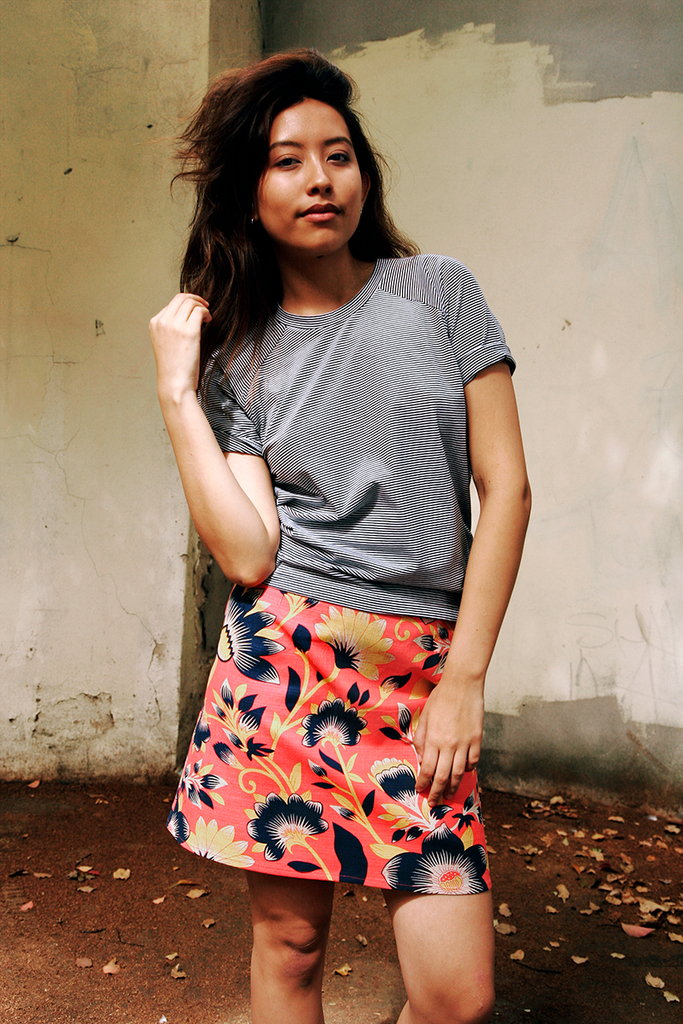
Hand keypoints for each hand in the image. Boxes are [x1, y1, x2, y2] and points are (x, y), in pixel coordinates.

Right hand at [149, 292, 211, 401]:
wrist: (174, 383)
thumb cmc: (173, 368)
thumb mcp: (165, 343)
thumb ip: (171, 328)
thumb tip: (187, 316)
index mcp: (155, 323)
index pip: (171, 303)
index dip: (186, 303)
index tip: (194, 309)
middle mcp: (163, 321)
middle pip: (181, 298)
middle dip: (195, 299)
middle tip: (204, 305)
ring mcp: (175, 325)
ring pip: (191, 302)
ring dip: (202, 306)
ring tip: (207, 316)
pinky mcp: (189, 331)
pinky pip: (200, 311)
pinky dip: (206, 312)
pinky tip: (208, 320)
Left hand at [414, 674, 483, 806]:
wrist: (462, 684)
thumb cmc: (440, 698)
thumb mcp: (424, 717)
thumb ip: (421, 739)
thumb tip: (421, 758)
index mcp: (433, 739)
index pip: (427, 769)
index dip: (423, 782)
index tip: (420, 789)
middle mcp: (449, 745)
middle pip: (442, 777)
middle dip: (436, 793)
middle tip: (433, 802)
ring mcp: (465, 743)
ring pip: (458, 773)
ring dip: (452, 787)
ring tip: (448, 795)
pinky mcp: (477, 739)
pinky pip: (473, 762)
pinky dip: (467, 770)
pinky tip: (462, 773)